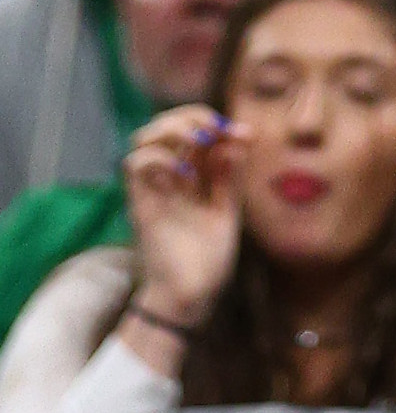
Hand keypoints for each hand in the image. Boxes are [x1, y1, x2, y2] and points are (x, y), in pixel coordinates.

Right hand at [122, 106, 244, 329]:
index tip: (245, 134)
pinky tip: (184, 172)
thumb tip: (238, 137)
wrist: (192, 297)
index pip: (196, 132)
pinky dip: (158, 157)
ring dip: (171, 129)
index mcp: (195, 178)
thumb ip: (228, 175)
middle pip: (167, 125)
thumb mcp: (227, 211)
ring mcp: (155, 189)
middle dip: (191, 116)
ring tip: (197, 141)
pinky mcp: (141, 204)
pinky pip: (134, 164)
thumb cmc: (209, 260)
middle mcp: (172, 178)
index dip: (217, 123)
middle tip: (216, 129)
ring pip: (145, 137)